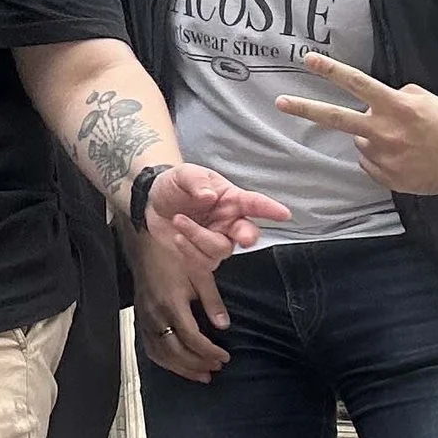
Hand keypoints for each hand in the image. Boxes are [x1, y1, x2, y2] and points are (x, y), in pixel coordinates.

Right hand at [129, 222, 230, 383]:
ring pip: (162, 355)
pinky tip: (177, 365)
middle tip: (216, 368)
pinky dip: (165, 361)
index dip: (210, 351)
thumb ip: (212, 301)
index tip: (224, 356)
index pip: (192, 338)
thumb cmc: (172, 255)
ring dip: (183, 369)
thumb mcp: (199, 273)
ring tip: (202, 375)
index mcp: (172, 303)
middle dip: (199, 364)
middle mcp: (156, 315)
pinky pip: (150, 349)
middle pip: (177, 352)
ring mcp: (145, 319)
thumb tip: (224, 325)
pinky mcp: (140, 320)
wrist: (143, 245)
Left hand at [145, 161, 288, 286]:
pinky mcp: (202, 256)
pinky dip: (189, 251)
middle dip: (248, 237)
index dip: (270, 209)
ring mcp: (218, 240)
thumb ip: (196, 181)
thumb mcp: (183, 174)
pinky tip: (177, 237)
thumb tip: (208, 196)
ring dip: (198, 237)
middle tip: (244, 239)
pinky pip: (203, 263)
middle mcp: (229, 222)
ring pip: (221, 250)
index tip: (284, 214)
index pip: (255, 203)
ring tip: (177, 220)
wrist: (154, 202)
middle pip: (247, 234)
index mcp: (232, 200)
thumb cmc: (177, 185)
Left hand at [274, 55, 437, 200]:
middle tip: (280, 102)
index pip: (357, 84)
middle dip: (305, 109)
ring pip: (360, 140)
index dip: (331, 70)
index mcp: (397, 107)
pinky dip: (380, 157)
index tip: (308, 59)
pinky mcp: (386, 178)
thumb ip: (395, 97)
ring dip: (372, 137)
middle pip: (336, 118)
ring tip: (404, 141)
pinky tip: (404, 157)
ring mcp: (384, 158)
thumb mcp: (427, 100)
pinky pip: (370, 161)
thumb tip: (373, 104)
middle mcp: (385, 132)